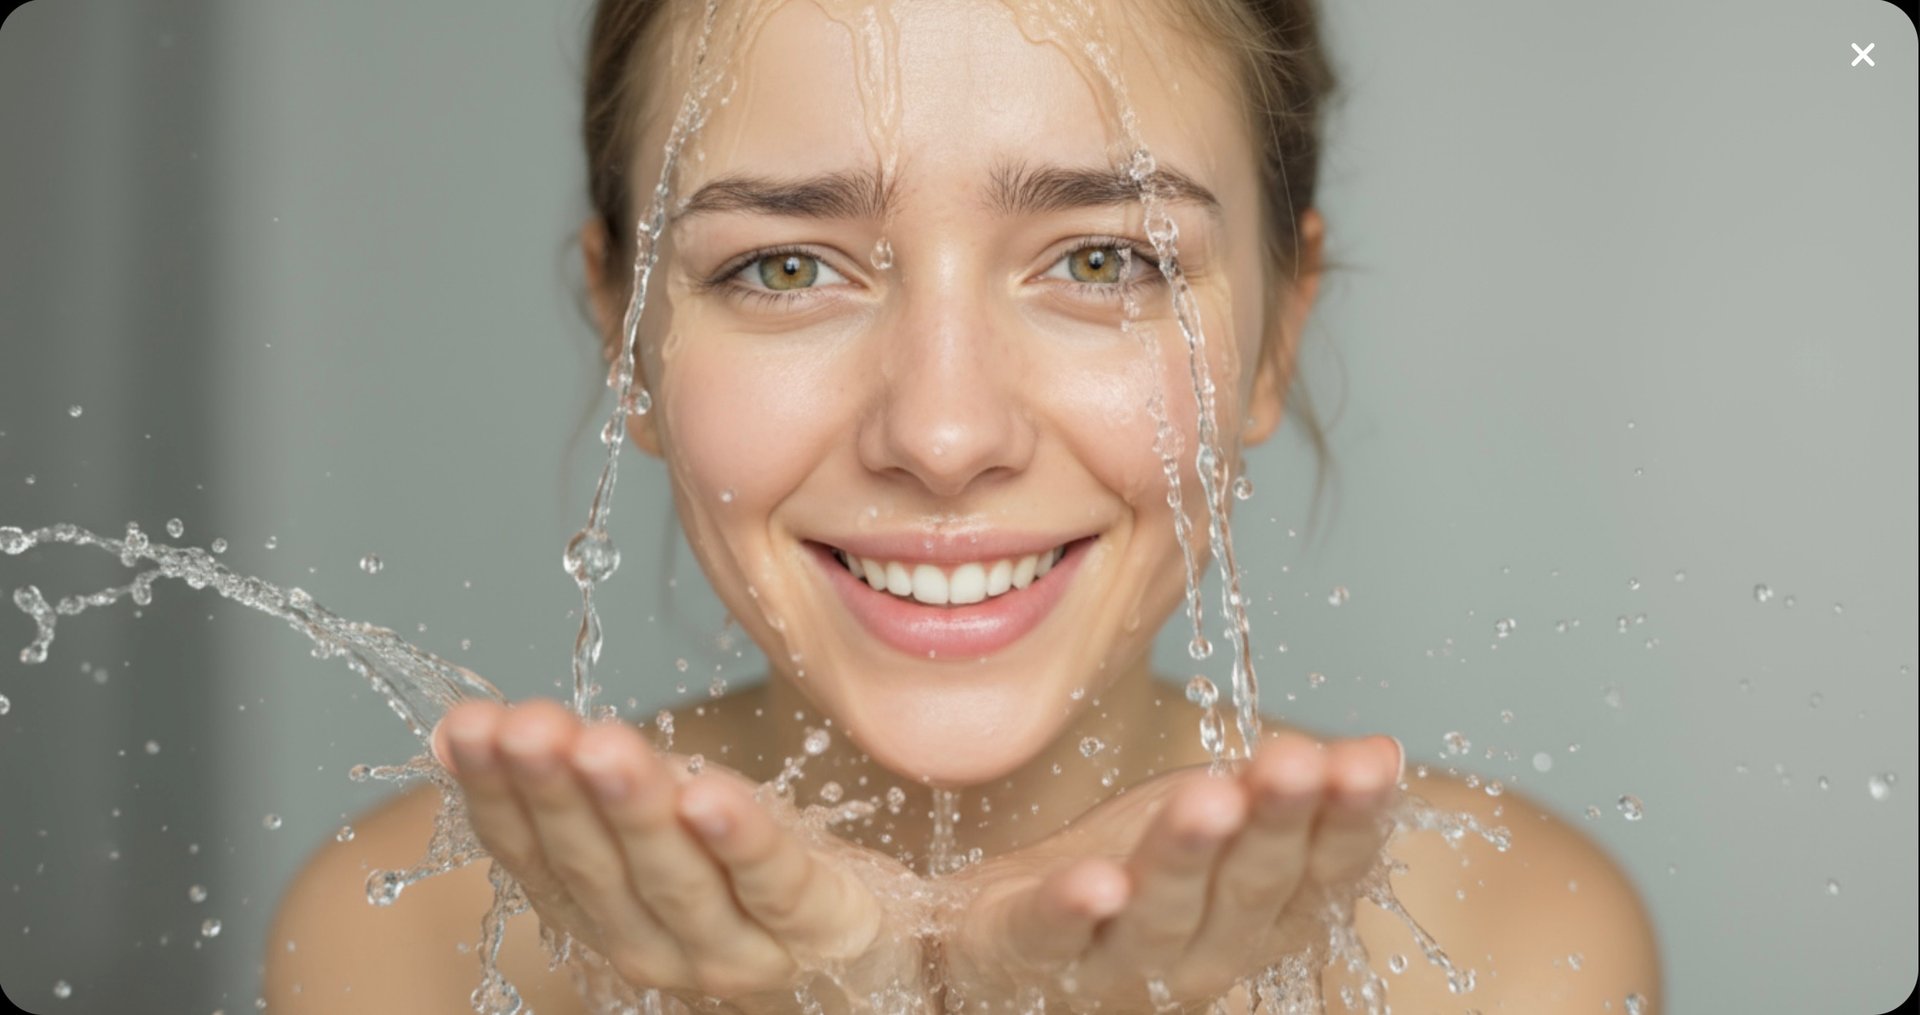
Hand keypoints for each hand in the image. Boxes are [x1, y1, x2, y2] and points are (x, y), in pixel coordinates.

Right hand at [432, 699, 923, 1013]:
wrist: (852, 955)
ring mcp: (737, 947)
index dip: (495, 793)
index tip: (465, 726)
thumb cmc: (735, 872)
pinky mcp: (816, 925)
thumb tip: (458, 726)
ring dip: (633, 809)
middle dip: (556, 792)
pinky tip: (708, 794)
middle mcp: (656, 944)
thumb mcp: (646, 826)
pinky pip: (773, 882)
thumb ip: (571, 783)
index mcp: (603, 914)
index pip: (534, 855)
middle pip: (598, 867)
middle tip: (525, 727)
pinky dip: (739, 840)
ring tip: (601, 746)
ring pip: (675, 877)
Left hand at [939, 732, 1402, 1010]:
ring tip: (1209, 800)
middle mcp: (1202, 951)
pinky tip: (1092, 883)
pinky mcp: (1032, 950)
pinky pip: (1053, 934)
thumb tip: (1383, 753)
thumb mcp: (1224, 819)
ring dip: (1185, 855)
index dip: (1347, 819)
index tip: (1370, 763)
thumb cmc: (1137, 871)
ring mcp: (1116, 959)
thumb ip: (1297, 794)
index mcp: (1261, 915)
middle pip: (1248, 888)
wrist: (1012, 933)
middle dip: (1274, 824)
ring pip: (1161, 911)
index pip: (1320, 871)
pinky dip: (1072, 909)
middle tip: (1295, 763)